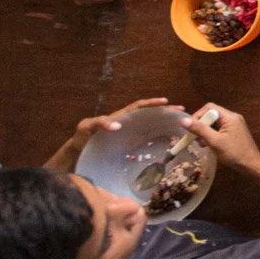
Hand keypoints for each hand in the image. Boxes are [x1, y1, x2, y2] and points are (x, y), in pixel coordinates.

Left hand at [65, 97, 180, 153]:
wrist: (78, 156)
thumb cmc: (81, 139)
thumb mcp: (86, 127)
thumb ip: (99, 123)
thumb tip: (118, 125)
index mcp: (120, 117)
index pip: (139, 106)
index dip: (152, 103)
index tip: (166, 102)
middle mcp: (128, 125)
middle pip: (150, 115)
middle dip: (165, 112)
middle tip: (181, 112)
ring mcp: (130, 136)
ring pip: (151, 127)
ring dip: (165, 124)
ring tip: (180, 125)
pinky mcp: (130, 147)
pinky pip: (148, 141)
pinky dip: (159, 139)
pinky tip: (169, 143)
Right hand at [180, 103, 259, 171]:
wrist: (251, 165)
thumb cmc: (234, 153)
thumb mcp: (214, 141)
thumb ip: (199, 129)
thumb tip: (183, 120)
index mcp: (230, 116)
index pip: (209, 108)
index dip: (198, 116)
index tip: (191, 128)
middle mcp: (232, 118)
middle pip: (211, 116)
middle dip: (201, 126)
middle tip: (196, 139)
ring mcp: (234, 126)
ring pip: (214, 124)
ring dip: (206, 133)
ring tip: (203, 144)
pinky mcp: (234, 133)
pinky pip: (219, 130)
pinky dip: (212, 136)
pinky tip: (209, 146)